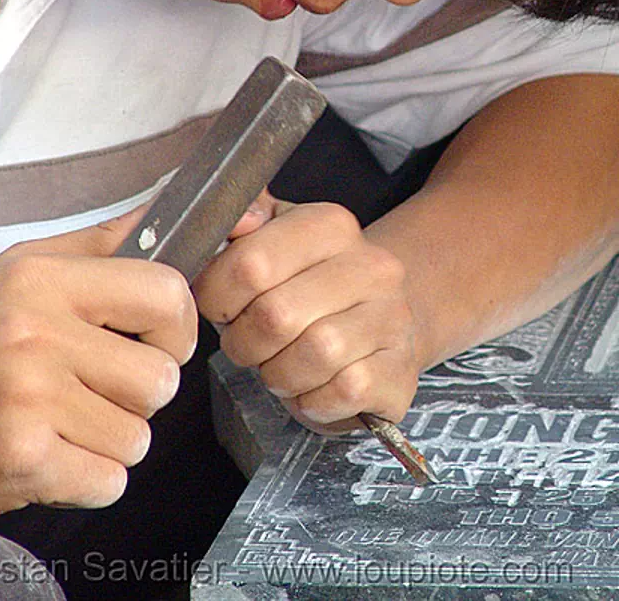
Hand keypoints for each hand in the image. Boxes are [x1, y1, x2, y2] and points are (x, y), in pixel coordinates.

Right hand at [0, 209, 196, 521]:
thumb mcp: (11, 274)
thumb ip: (93, 247)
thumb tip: (156, 216)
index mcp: (40, 282)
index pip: (166, 293)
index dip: (176, 325)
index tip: (159, 338)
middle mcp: (35, 337)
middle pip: (161, 377)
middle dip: (141, 393)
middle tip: (99, 389)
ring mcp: (29, 402)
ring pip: (139, 436)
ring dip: (112, 439)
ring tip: (66, 422)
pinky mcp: (23, 461)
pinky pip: (110, 481)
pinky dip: (89, 479)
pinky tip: (54, 455)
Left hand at [194, 196, 417, 433]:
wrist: (381, 328)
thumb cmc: (312, 293)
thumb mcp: (274, 245)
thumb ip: (242, 225)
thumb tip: (236, 217)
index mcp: (331, 226)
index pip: (250, 263)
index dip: (217, 297)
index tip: (224, 306)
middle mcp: (371, 267)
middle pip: (276, 316)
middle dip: (246, 343)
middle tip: (252, 344)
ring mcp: (393, 318)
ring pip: (314, 355)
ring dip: (281, 375)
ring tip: (284, 366)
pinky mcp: (401, 370)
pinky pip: (343, 391)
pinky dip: (315, 399)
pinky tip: (315, 387)